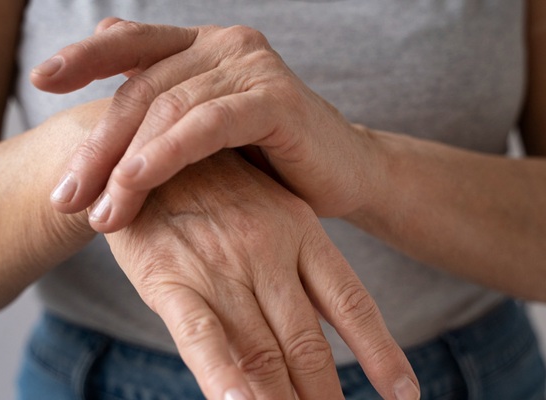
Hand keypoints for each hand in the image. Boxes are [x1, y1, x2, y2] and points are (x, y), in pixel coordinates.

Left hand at [33, 19, 379, 231]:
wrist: (344, 176)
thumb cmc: (272, 161)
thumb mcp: (210, 133)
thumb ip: (166, 110)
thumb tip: (109, 102)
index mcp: (204, 46)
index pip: (134, 42)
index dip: (85, 56)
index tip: (39, 81)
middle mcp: (225, 44)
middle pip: (142, 88)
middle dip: (98, 146)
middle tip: (66, 196)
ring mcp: (251, 66)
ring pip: (168, 108)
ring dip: (125, 163)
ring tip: (99, 211)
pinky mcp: (275, 98)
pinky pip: (206, 124)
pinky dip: (167, 153)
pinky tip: (136, 181)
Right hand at [104, 150, 418, 399]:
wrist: (139, 150)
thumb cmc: (210, 188)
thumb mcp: (267, 208)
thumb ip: (294, 268)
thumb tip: (324, 329)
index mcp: (300, 230)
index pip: (352, 304)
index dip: (381, 354)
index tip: (405, 396)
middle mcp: (269, 250)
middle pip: (307, 343)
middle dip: (325, 397)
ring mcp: (221, 266)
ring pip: (262, 350)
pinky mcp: (170, 278)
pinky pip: (202, 337)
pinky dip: (223, 377)